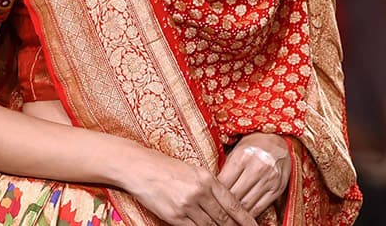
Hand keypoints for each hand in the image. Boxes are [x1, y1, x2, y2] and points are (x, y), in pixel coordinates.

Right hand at [125, 149, 256, 225]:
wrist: (139, 167)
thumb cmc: (165, 167)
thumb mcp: (192, 171)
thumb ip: (210, 186)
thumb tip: (226, 205)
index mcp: (206, 178)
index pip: (233, 204)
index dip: (246, 219)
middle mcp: (199, 193)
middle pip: (224, 219)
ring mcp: (187, 206)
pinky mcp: (174, 216)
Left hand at [217, 133, 290, 216]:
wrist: (277, 142)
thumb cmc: (251, 147)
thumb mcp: (235, 152)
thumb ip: (226, 169)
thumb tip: (211, 189)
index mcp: (242, 157)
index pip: (224, 183)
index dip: (213, 194)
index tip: (207, 200)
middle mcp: (257, 168)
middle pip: (235, 196)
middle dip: (223, 206)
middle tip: (214, 211)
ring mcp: (269, 180)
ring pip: (247, 204)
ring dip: (235, 213)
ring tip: (225, 216)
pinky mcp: (277, 189)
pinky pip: (260, 207)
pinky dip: (249, 214)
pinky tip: (240, 216)